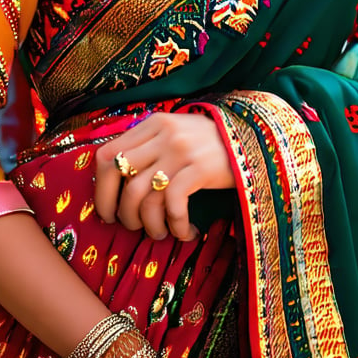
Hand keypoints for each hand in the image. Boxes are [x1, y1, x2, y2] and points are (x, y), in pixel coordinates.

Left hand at [94, 111, 234, 241]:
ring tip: (160, 233)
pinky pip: (173, 204)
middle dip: (118, 209)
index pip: (106, 154)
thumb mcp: (179, 133)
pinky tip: (187, 232)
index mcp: (153, 124)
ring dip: (148, 223)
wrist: (257, 140)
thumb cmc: (213, 144)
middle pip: (119, 175)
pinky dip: (175, 225)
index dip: (100, 188)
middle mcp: (163, 134)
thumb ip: (151, 147)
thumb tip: (119, 178)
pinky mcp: (200, 169)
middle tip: (128, 226)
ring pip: (143, 194)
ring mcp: (181, 150)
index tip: (108, 210)